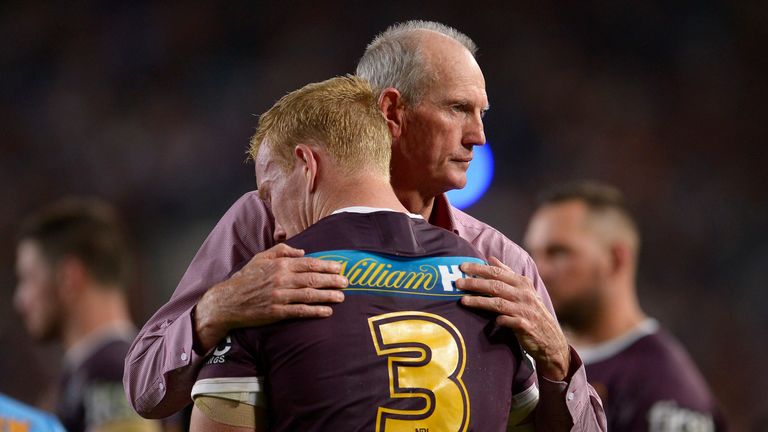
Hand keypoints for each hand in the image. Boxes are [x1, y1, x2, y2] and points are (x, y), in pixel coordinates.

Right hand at [194, 243, 347, 351]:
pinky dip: (315, 311)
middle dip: (332, 280)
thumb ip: (282, 250)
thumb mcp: (261, 257)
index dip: (327, 265)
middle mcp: (281, 279)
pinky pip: (300, 311)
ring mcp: (279, 296)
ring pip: (309, 295)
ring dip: (328, 296)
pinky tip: (327, 312)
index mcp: (279, 264)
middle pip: (313, 278)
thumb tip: (303, 251)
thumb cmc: (246, 278)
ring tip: (341, 296)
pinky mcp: (276, 312)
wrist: (228, 301)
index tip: (340, 266)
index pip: (309, 263)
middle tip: (346, 282)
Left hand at [456, 256, 569, 380]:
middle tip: (457, 282)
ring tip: (463, 300)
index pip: (497, 272)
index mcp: (522, 283)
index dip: (479, 268)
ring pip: (499, 303)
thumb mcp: (523, 289)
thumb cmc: (531, 310)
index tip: (462, 266)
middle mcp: (524, 295)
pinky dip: (501, 320)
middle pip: (496, 286)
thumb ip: (507, 274)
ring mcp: (525, 310)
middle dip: (475, 283)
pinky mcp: (526, 326)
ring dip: (480, 301)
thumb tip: (490, 258)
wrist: (550, 338)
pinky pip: (510, 321)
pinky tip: (492, 320)